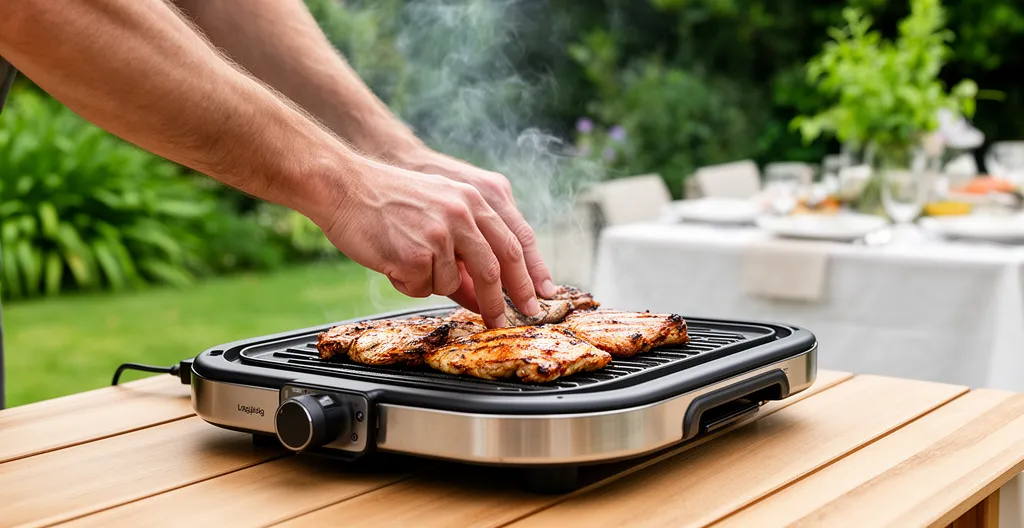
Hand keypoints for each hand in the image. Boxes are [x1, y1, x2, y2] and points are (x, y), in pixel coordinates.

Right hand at [317, 158, 541, 327]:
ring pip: (451, 283)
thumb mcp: (437, 217)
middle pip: (495, 268)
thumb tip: (483, 297)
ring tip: (404, 255)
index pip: (514, 242)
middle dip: (499, 301)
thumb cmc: (388, 202)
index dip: (529, 275)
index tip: (537, 300)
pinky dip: (406, 283)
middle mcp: (463, 212)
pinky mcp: (417, 252)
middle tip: (502, 322)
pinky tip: (390, 258)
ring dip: (429, 282)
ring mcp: (441, 232)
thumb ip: (465, 254)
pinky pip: (421, 287)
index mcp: (474, 198)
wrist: (343, 186)